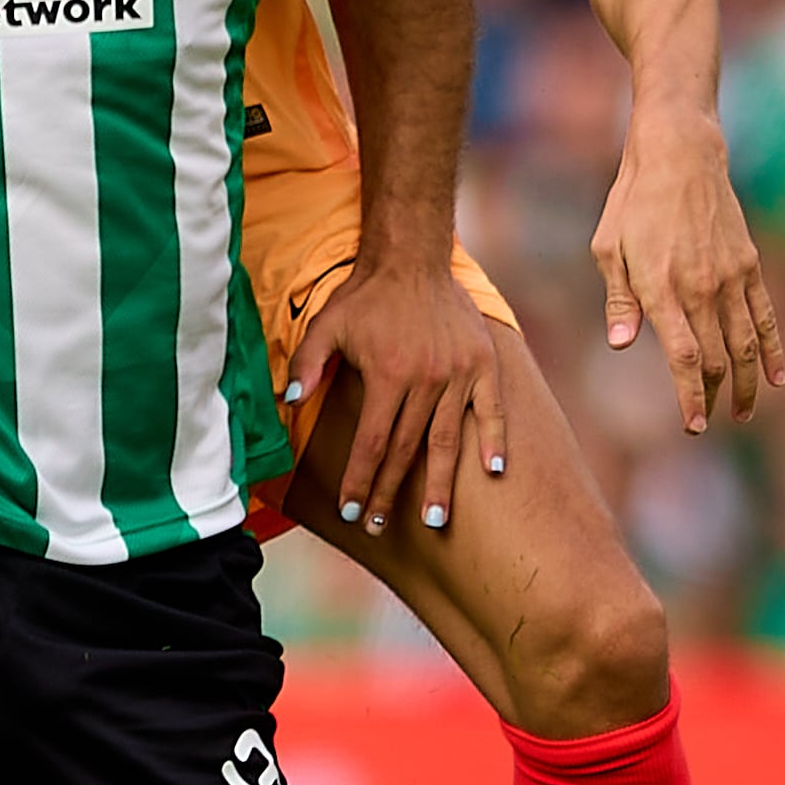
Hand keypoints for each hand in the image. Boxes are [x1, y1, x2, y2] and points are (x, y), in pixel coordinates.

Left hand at [284, 257, 507, 532]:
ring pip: (448, 439)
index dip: (360, 479)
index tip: (350, 510)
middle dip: (389, 492)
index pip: (372, 442)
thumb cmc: (364, 297)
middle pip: (407, 450)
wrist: (411, 259)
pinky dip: (495, 439)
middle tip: (378, 524)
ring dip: (439, 482)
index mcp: (388, 374)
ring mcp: (458, 373)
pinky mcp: (482, 363)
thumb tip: (290, 404)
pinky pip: (492, 409)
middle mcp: (426, 379)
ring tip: (433, 519)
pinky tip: (493, 470)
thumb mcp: (325, 325)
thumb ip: (307, 365)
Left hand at [593, 103, 784, 430]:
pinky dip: (774, 349)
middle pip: (716, 358)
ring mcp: (730, 277)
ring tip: (743, 413)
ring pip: (745, 344)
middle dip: (713, 397)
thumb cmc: (632, 201)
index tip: (694, 426)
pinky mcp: (748, 265)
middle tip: (708, 422)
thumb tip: (622, 345)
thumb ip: (619, 300)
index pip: (684, 358)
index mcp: (661, 288)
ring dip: (746, 384)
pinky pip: (766, 316)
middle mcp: (701, 288)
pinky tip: (777, 377)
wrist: (680, 154)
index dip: (691, 397)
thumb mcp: (607, 247)